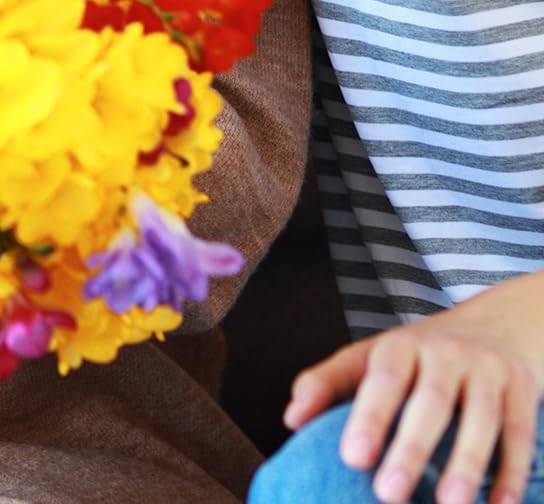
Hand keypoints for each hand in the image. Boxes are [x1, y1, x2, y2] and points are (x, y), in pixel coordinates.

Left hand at [284, 274, 543, 503]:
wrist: (497, 324)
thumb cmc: (419, 354)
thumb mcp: (372, 356)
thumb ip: (329, 383)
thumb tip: (290, 419)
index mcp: (402, 345)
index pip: (382, 379)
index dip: (368, 418)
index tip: (351, 458)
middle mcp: (446, 352)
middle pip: (430, 402)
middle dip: (410, 448)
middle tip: (388, 494)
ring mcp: (488, 370)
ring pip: (480, 419)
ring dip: (467, 465)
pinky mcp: (524, 390)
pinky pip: (520, 435)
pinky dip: (512, 473)